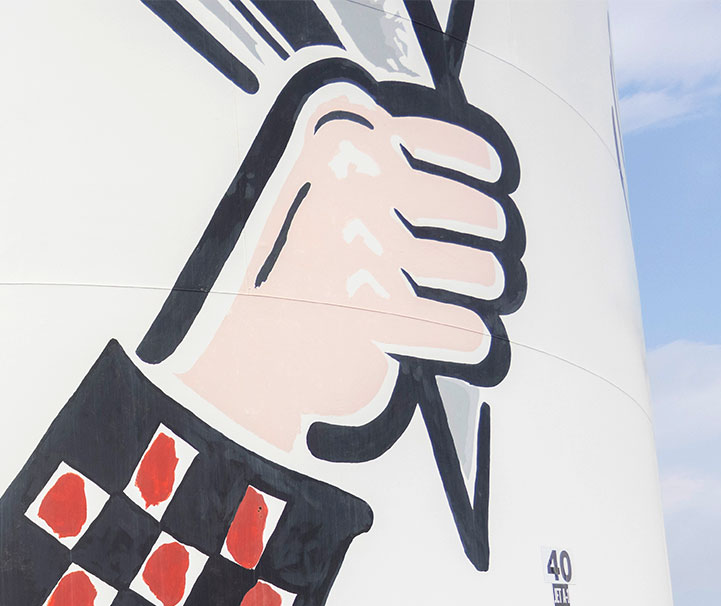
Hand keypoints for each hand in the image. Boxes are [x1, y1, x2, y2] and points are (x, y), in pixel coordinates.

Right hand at [159, 74, 522, 456]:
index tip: (494, 177)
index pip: (448, 144)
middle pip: (477, 211)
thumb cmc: (273, 269)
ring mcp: (369, 249)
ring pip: (482, 272)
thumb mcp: (309, 190)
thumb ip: (369, 165)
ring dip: (489, 285)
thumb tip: (455, 171)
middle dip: (492, 234)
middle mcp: (357, 188)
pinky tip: (468, 340)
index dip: (480, 165)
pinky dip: (472, 340)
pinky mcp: (379, 314)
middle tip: (489, 247)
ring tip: (483, 288)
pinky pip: (463, 330)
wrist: (227, 346)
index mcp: (341, 146)